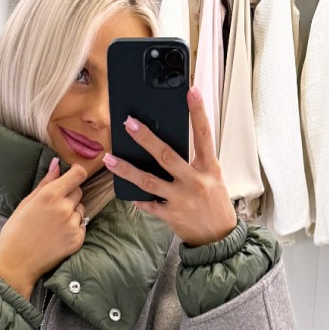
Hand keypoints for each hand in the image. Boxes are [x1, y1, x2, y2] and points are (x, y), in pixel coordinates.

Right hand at [0, 158, 88, 299]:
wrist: (17, 263)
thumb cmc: (16, 232)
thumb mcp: (26, 203)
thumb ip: (45, 183)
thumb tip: (57, 164)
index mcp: (50, 195)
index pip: (78, 174)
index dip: (77, 172)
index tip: (73, 175)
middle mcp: (64, 208)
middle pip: (79, 191)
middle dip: (70, 195)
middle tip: (54, 207)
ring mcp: (72, 225)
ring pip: (80, 210)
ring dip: (72, 213)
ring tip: (54, 224)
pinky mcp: (77, 240)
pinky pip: (81, 226)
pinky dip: (73, 228)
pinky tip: (58, 235)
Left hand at [103, 85, 237, 247]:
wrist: (219, 239)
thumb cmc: (215, 204)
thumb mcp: (213, 178)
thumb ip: (195, 161)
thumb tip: (170, 144)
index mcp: (209, 168)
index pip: (204, 134)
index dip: (198, 112)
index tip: (191, 91)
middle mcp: (195, 181)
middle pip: (167, 155)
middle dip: (146, 138)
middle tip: (129, 122)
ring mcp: (181, 199)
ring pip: (149, 181)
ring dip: (126, 169)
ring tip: (109, 158)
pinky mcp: (171, 215)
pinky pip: (149, 204)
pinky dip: (137, 198)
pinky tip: (125, 190)